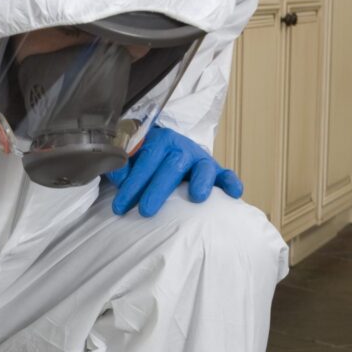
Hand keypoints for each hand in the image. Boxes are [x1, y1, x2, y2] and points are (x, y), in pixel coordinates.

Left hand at [106, 126, 243, 217]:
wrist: (172, 152)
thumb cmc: (150, 162)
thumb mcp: (133, 160)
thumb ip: (123, 167)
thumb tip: (116, 176)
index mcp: (161, 141)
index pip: (146, 160)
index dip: (133, 183)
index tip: (120, 205)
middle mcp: (183, 148)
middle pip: (172, 166)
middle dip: (158, 189)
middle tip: (146, 210)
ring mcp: (201, 160)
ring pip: (202, 168)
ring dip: (201, 181)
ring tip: (197, 197)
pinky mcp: (216, 172)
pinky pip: (227, 176)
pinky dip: (232, 182)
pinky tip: (234, 193)